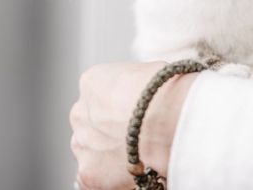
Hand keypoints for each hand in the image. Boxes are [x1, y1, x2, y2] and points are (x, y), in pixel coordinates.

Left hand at [70, 61, 198, 189]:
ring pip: (92, 152)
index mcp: (92, 84)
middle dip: (111, 133)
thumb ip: (136, 85)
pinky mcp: (88, 173)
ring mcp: (82, 144)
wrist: (172, 119)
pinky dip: (111, 181)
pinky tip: (134, 173)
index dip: (120, 108)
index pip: (99, 98)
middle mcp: (80, 113)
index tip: (134, 116)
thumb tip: (146, 92)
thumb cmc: (167, 93)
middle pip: (92, 125)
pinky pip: (93, 180)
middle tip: (139, 138)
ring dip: (110, 156)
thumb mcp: (149, 72)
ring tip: (141, 156)